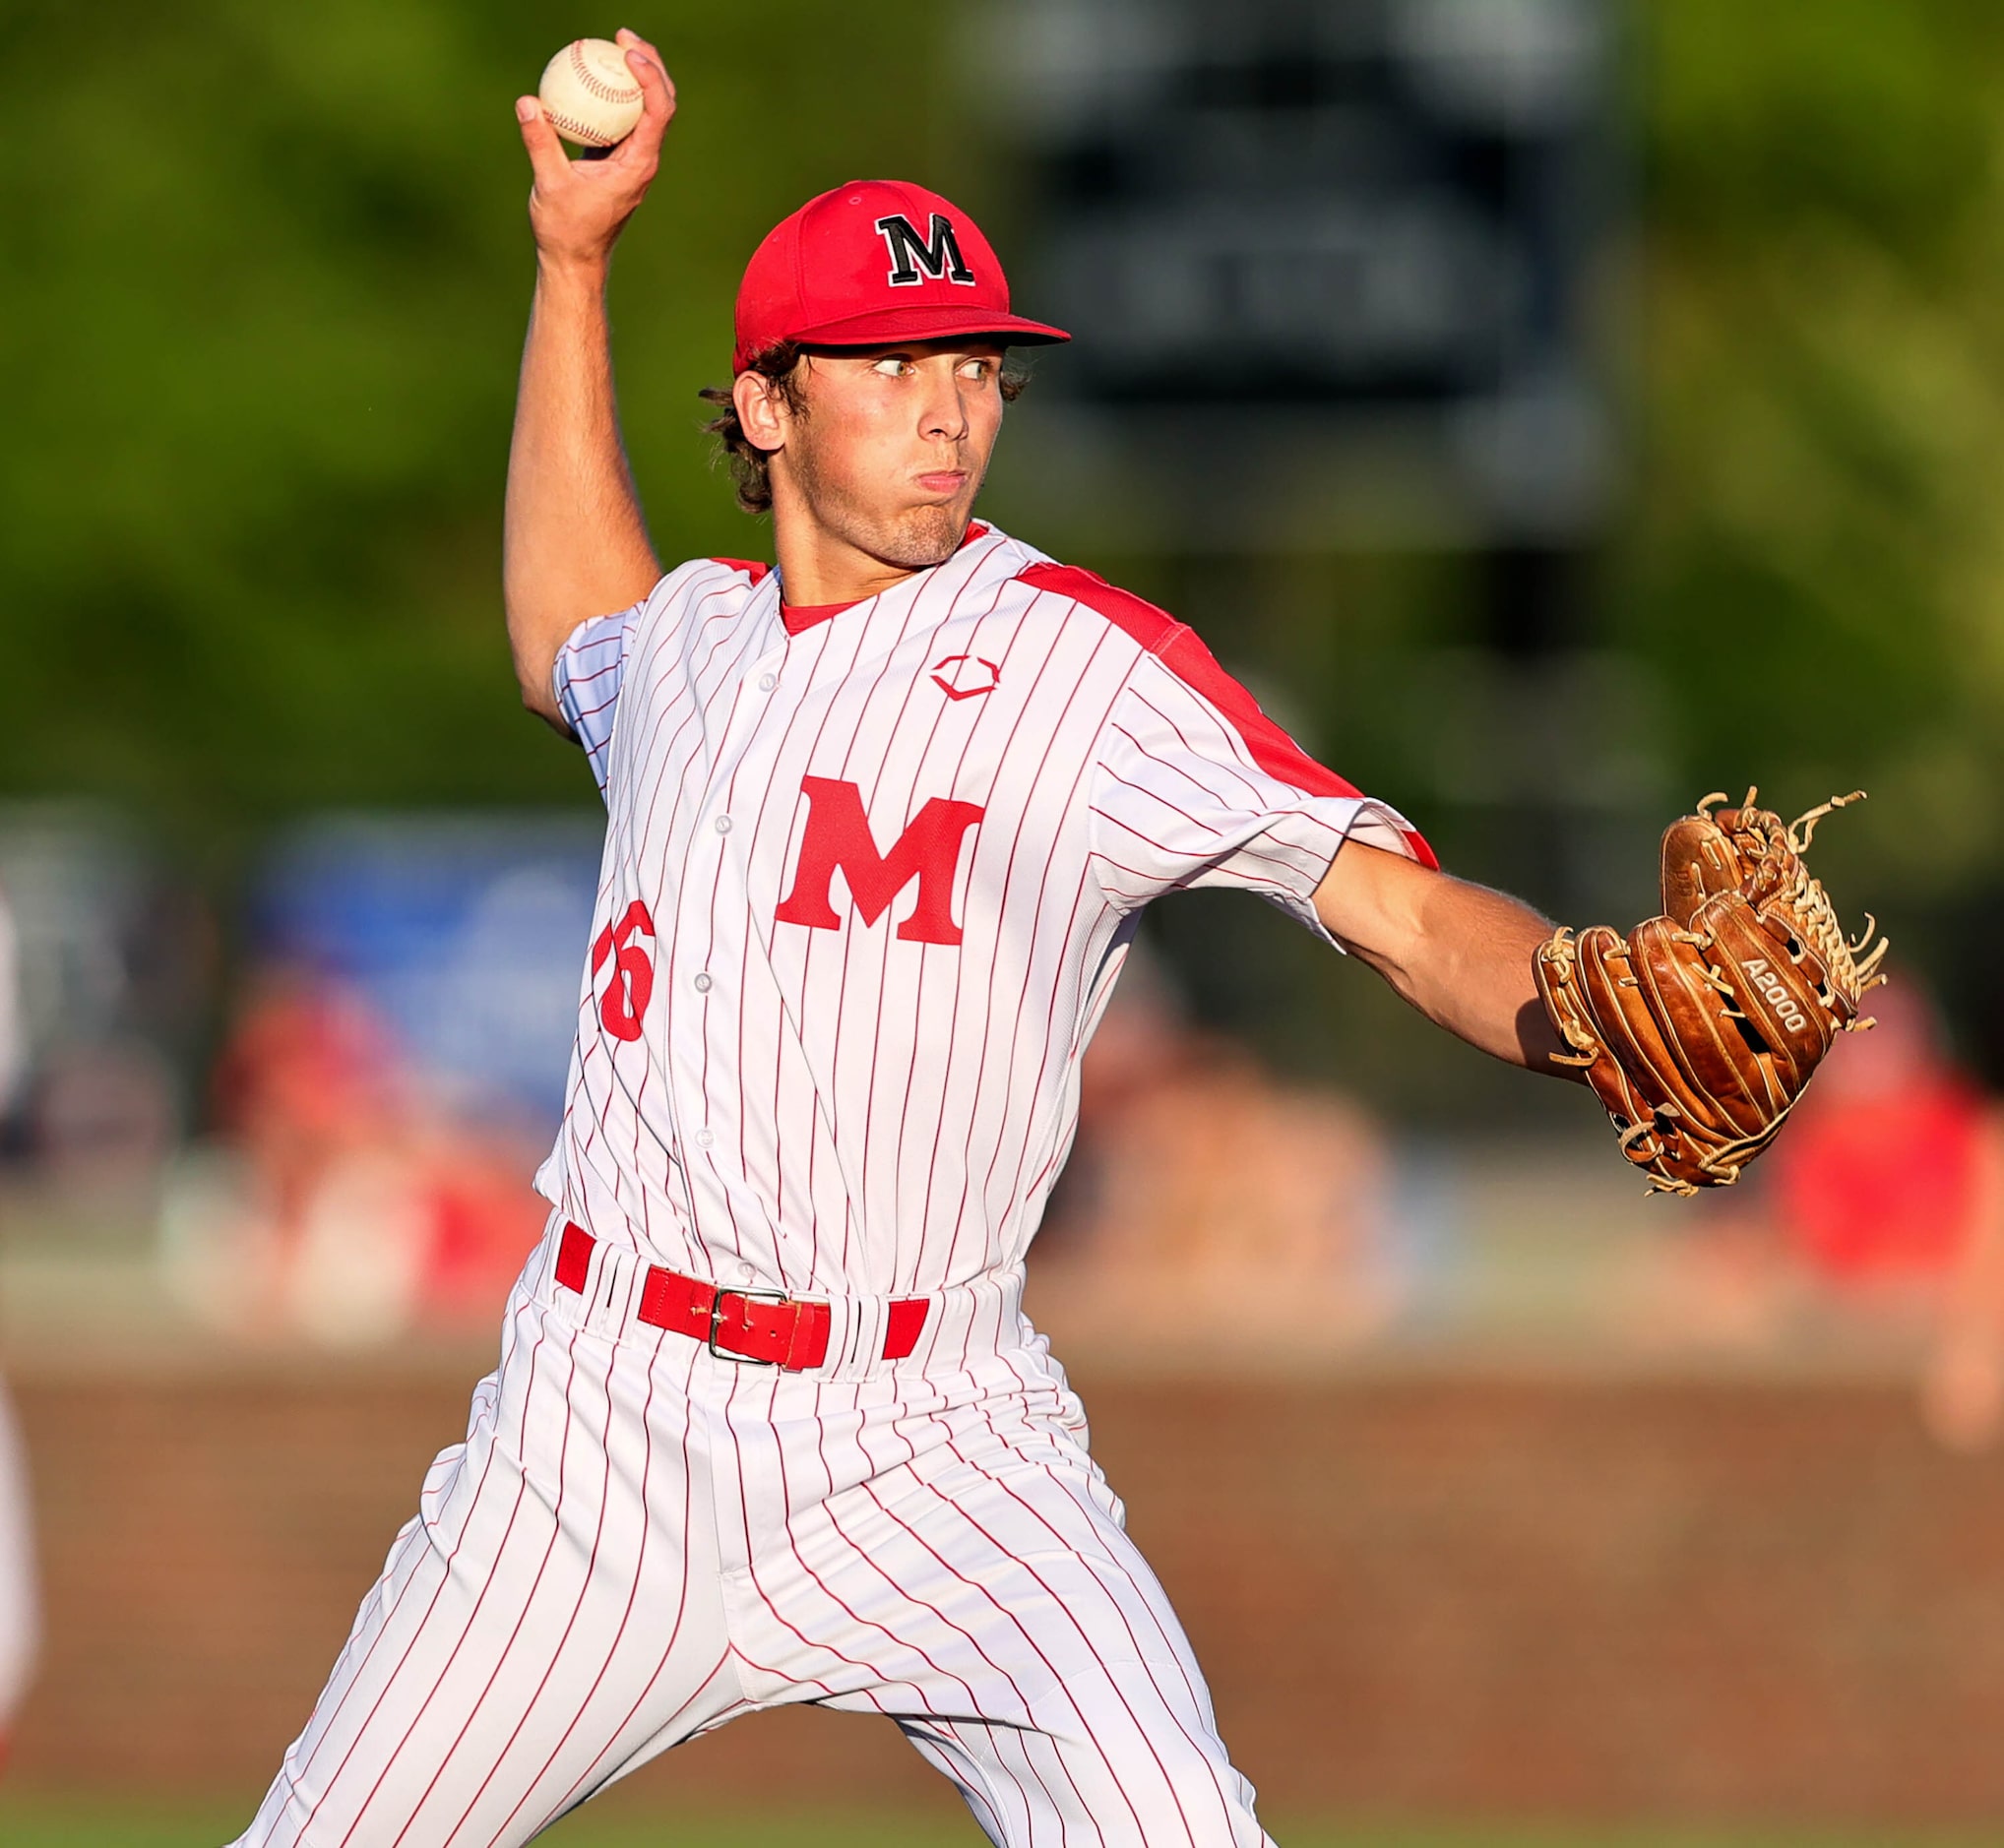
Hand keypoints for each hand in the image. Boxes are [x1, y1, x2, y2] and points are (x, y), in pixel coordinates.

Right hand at [515, 27, 674, 268]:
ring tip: (612, 45)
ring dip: (634, 75)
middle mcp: (642, 159)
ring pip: (644, 109)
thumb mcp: (549, 184)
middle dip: (649, 64)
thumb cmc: (566, 229)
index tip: (626, 51)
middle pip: (660, 102)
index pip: (657, 111)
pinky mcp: (616, 160)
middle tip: (622, 37)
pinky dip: (610, 95)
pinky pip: (619, 119)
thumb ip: (540, 143)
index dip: (650, 76)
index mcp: (638, 164)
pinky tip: (589, 77)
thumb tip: (528, 102)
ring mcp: (632, 159)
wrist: (574, 259)